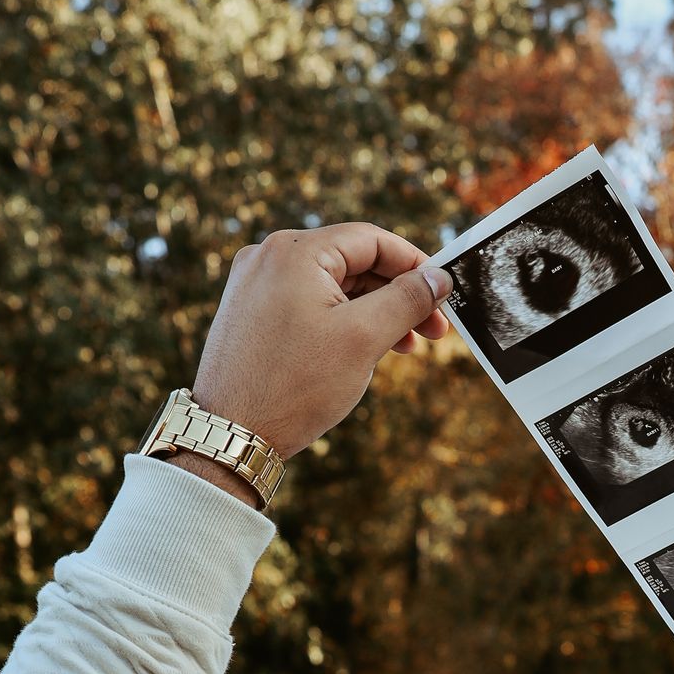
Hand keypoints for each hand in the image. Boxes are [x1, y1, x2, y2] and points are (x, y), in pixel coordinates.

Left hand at [187, 223, 451, 465]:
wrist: (231, 434)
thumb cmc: (295, 386)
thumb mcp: (363, 339)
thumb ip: (407, 300)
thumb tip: (439, 278)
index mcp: (295, 250)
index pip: (371, 239)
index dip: (415, 265)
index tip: (443, 295)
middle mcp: (269, 256)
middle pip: (352, 261)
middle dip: (397, 294)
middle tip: (433, 331)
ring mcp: (255, 283)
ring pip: (332, 285)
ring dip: (373, 311)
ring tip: (404, 346)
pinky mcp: (251, 311)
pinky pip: (308, 303)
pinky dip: (341, 320)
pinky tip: (364, 348)